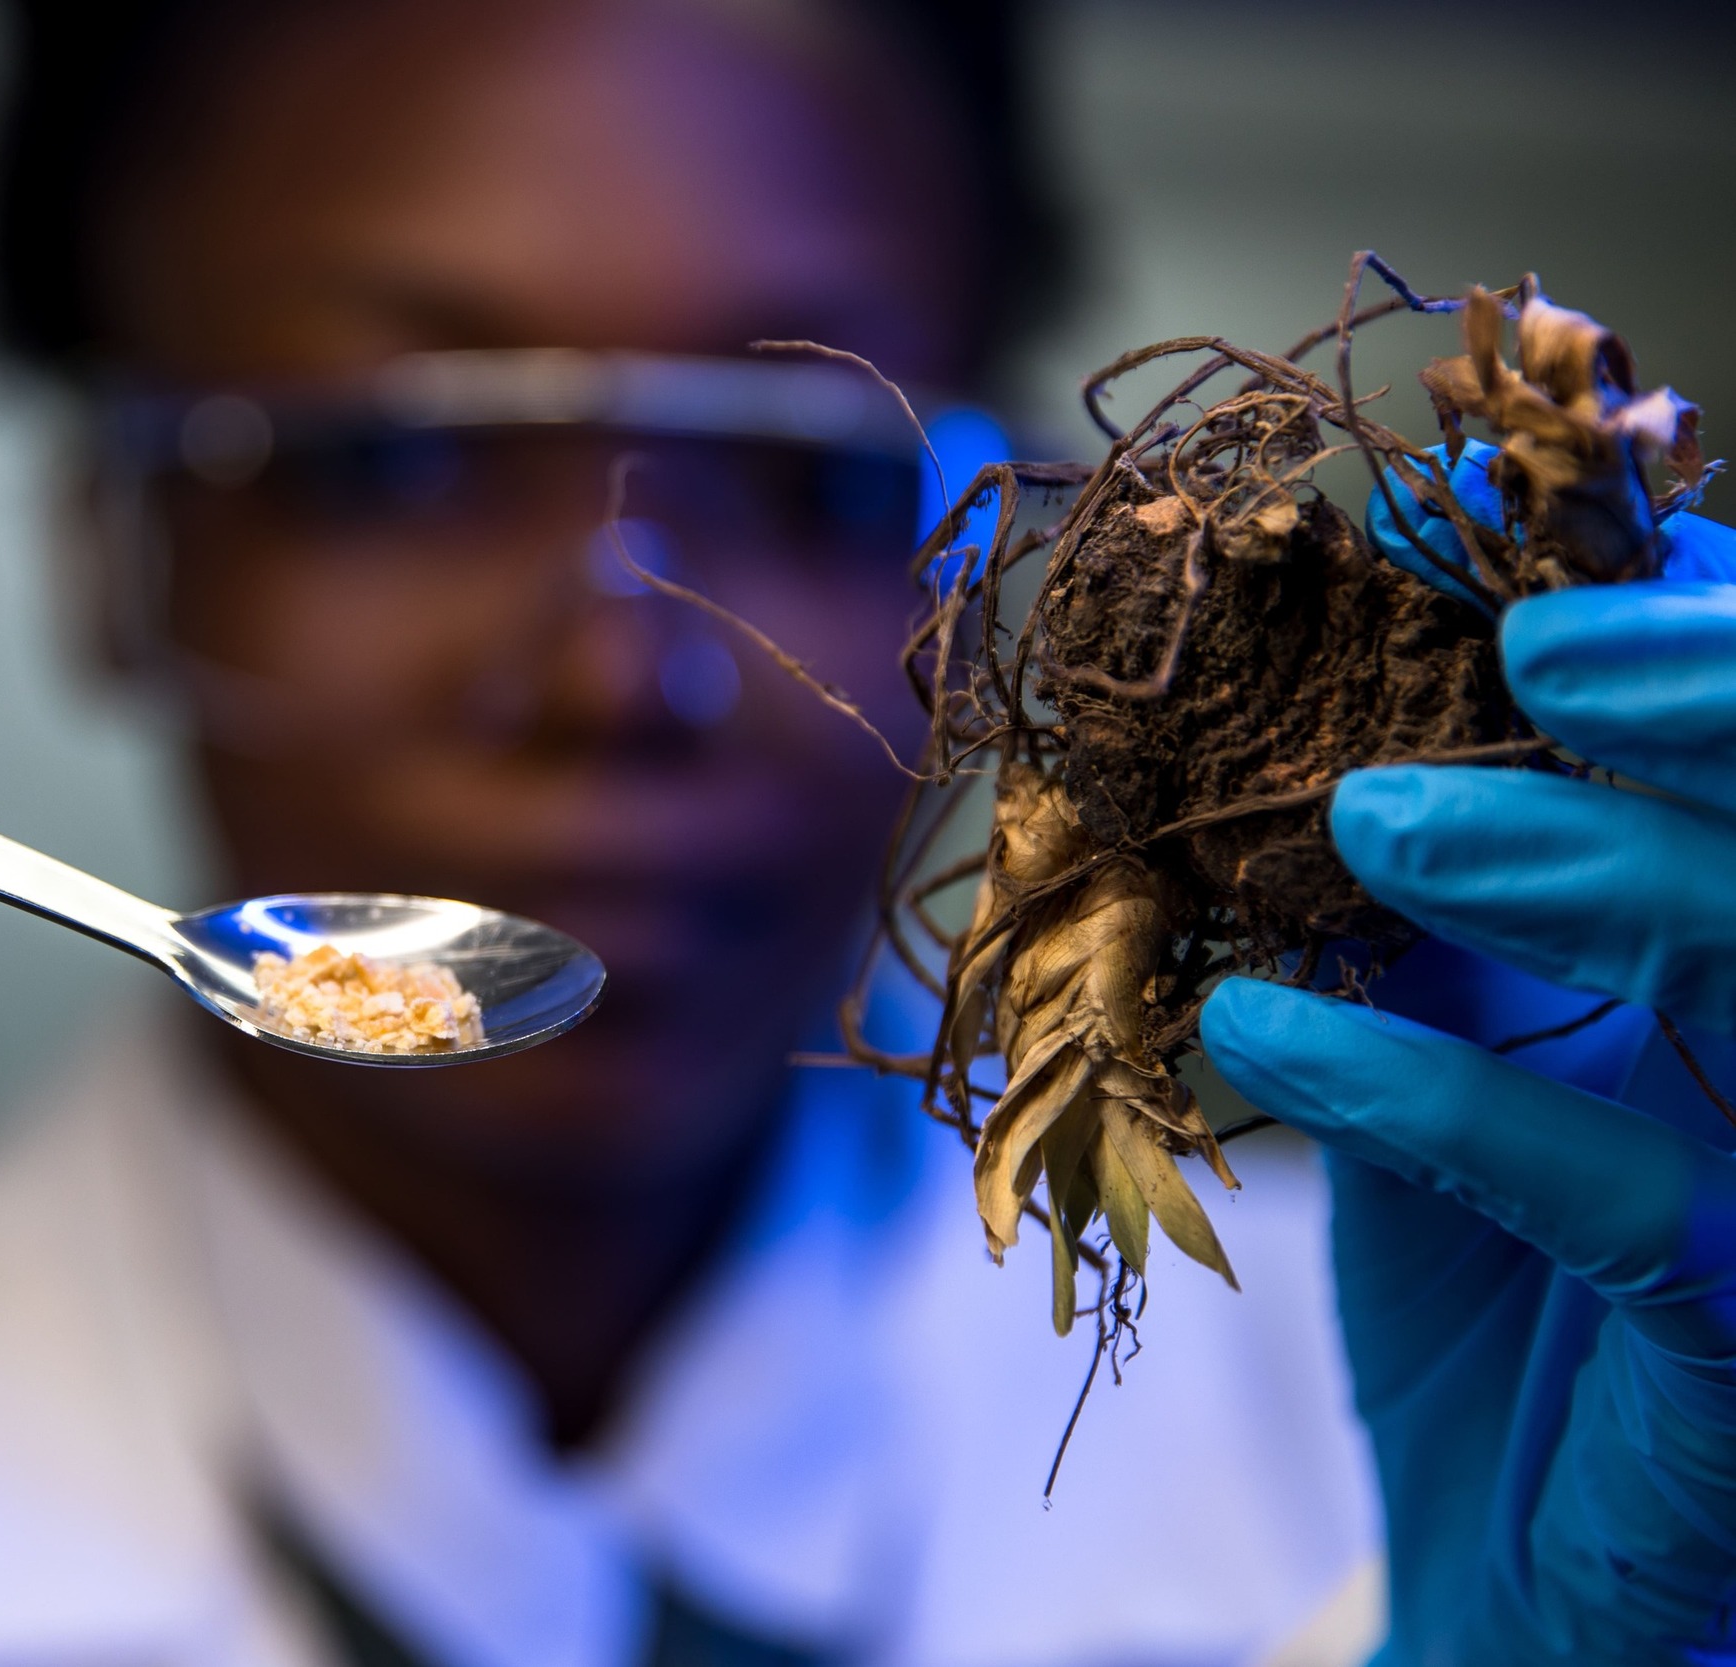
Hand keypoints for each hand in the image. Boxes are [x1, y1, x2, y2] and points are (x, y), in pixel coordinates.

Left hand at [1202, 504, 1735, 1663]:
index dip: (1705, 621)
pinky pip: (1641, 1214)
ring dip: (1591, 873)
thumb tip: (1337, 638)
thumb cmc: (1501, 1269)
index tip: (1515, 520)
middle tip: (1535, 633)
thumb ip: (1438, 857)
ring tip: (1374, 813)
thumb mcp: (1455, 1026)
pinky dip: (1446, 1104)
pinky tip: (1271, 1036)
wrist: (1503, 1546)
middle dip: (1726, 700)